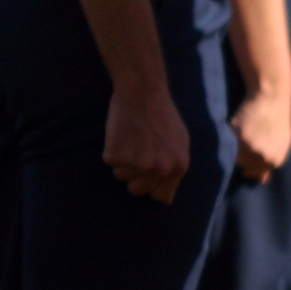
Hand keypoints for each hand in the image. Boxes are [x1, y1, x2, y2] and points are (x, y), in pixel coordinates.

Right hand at [104, 82, 190, 202]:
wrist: (143, 92)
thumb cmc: (162, 114)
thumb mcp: (181, 141)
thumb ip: (175, 168)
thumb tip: (166, 197)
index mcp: (178, 167)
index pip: (161, 196)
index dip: (152, 187)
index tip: (147, 178)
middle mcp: (159, 169)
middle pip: (138, 190)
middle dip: (135, 176)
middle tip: (136, 152)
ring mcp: (137, 164)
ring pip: (121, 176)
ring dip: (123, 161)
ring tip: (131, 138)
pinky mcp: (116, 156)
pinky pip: (109, 162)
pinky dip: (112, 149)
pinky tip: (122, 133)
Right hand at [231, 82, 290, 185]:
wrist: (272, 96)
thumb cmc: (278, 118)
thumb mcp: (282, 142)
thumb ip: (272, 162)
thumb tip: (262, 181)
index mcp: (275, 160)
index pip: (253, 173)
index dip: (249, 163)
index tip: (247, 154)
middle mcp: (263, 157)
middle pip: (243, 167)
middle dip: (242, 157)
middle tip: (243, 142)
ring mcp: (250, 148)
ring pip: (234, 157)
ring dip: (234, 148)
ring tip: (240, 135)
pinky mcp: (238, 136)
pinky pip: (228, 144)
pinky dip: (229, 138)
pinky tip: (236, 128)